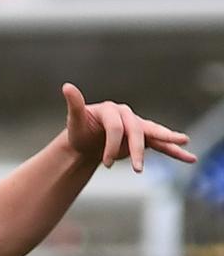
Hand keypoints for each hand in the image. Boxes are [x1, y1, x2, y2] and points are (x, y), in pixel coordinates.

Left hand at [62, 83, 196, 171]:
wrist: (87, 142)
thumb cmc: (80, 130)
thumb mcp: (75, 120)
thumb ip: (75, 105)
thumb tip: (67, 86)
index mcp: (112, 110)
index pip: (116, 128)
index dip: (111, 145)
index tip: (105, 164)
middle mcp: (127, 115)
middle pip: (136, 131)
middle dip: (136, 150)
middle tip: (136, 169)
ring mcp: (137, 126)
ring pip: (154, 133)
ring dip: (167, 141)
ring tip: (184, 141)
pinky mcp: (143, 137)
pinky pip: (160, 143)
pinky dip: (174, 150)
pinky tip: (189, 157)